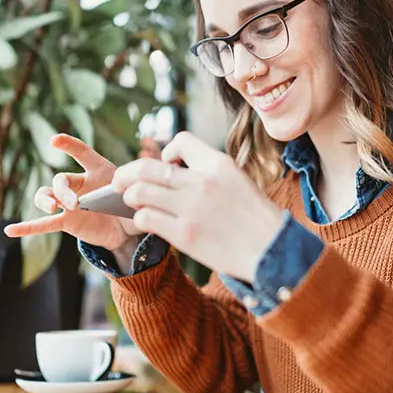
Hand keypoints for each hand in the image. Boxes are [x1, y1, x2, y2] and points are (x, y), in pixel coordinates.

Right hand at [3, 134, 141, 248]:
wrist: (127, 228)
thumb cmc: (131, 203)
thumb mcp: (139, 195)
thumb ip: (138, 193)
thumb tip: (142, 198)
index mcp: (98, 170)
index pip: (82, 152)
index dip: (69, 144)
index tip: (55, 140)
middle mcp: (79, 184)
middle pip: (60, 180)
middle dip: (63, 191)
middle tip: (74, 204)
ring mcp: (69, 203)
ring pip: (47, 196)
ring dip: (46, 201)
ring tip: (52, 208)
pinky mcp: (67, 222)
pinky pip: (44, 224)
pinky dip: (27, 227)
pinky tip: (9, 231)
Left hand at [113, 132, 283, 281]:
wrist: (273, 251)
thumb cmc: (257, 220)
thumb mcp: (240, 181)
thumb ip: (209, 173)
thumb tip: (175, 171)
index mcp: (219, 164)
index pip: (180, 141)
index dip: (166, 152)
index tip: (165, 165)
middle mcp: (202, 182)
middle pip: (146, 167)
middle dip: (126, 173)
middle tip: (118, 181)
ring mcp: (192, 208)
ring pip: (140, 192)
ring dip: (130, 196)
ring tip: (132, 202)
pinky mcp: (185, 235)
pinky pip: (146, 218)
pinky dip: (139, 218)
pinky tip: (145, 222)